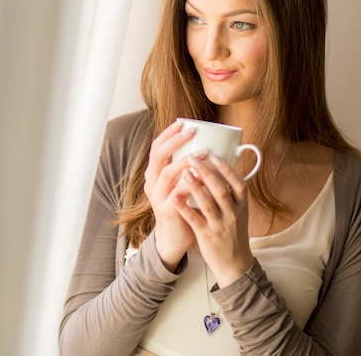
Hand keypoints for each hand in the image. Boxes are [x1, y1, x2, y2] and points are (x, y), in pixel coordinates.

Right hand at [144, 121, 195, 271]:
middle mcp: (152, 183)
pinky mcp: (168, 210)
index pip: (156, 147)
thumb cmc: (182, 206)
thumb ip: (187, 168)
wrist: (174, 236)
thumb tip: (207, 145)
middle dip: (174, 141)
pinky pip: (178, 194)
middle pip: (158, 156)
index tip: (182, 123)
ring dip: (185, 161)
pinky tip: (203, 178)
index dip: (168, 134)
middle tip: (191, 132)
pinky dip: (190, 184)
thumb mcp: (180, 183)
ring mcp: (158, 196)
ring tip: (202, 153)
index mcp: (155, 173)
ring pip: (167, 173)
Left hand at [172, 153, 254, 286]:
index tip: (214, 156)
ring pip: (208, 203)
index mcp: (242, 206)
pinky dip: (184, 207)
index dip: (227, 170)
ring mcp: (220, 226)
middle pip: (221, 190)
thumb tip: (223, 168)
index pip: (239, 184)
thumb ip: (232, 194)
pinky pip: (194, 219)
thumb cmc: (233, 233)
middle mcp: (233, 215)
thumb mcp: (239, 212)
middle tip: (193, 158)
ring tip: (184, 172)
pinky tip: (174, 197)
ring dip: (195, 187)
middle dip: (206, 173)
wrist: (234, 263)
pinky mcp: (207, 236)